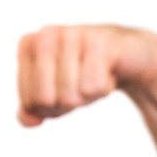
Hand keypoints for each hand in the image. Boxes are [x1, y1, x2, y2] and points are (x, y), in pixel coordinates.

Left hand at [16, 25, 156, 126]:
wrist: (127, 54)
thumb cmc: (83, 71)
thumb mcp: (53, 92)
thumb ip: (31, 109)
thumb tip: (29, 121)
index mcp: (29, 44)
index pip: (29, 101)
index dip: (49, 108)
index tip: (63, 90)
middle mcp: (47, 34)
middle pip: (46, 100)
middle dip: (65, 104)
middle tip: (80, 86)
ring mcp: (74, 35)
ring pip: (69, 96)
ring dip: (87, 96)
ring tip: (95, 76)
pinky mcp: (101, 42)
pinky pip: (92, 87)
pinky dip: (102, 90)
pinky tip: (108, 73)